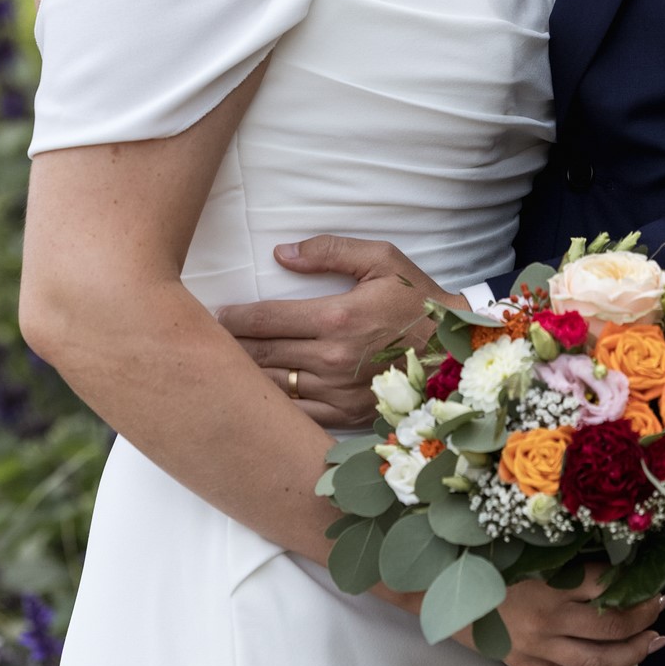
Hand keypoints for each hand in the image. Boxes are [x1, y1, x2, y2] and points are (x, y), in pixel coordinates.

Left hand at [214, 237, 449, 427]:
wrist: (455, 350)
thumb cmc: (417, 299)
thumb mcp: (382, 259)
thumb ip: (330, 250)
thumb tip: (282, 253)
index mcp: (337, 317)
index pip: (265, 319)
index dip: (232, 318)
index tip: (217, 314)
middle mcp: (332, 359)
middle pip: (260, 354)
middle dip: (229, 345)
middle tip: (209, 339)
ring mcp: (337, 392)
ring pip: (271, 386)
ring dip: (244, 376)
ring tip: (224, 366)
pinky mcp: (346, 415)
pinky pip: (295, 415)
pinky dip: (271, 406)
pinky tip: (258, 396)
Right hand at [474, 568, 664, 665]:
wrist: (446, 595)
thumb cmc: (487, 569)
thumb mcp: (527, 555)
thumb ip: (563, 561)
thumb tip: (603, 564)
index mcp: (549, 584)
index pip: (602, 584)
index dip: (631, 583)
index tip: (649, 579)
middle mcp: (549, 619)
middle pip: (609, 626)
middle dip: (641, 619)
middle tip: (660, 610)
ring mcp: (539, 649)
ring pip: (596, 662)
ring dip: (630, 656)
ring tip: (653, 644)